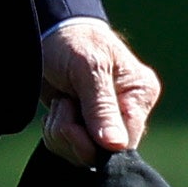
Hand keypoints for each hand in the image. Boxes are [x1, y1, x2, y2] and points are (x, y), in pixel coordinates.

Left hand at [39, 17, 161, 165]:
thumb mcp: (88, 68)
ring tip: (60, 102)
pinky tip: (56, 109)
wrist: (47, 32)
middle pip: (104, 153)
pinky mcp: (83, 126)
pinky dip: (55, 133)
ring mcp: (103, 122)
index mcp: (139, 94)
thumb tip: (116, 145)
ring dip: (61, 132)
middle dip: (74, 136)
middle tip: (62, 106)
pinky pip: (69, 148)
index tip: (72, 125)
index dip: (97, 144)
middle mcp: (127, 112)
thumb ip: (101, 107)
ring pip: (83, 154)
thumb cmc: (73, 42)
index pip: (127, 141)